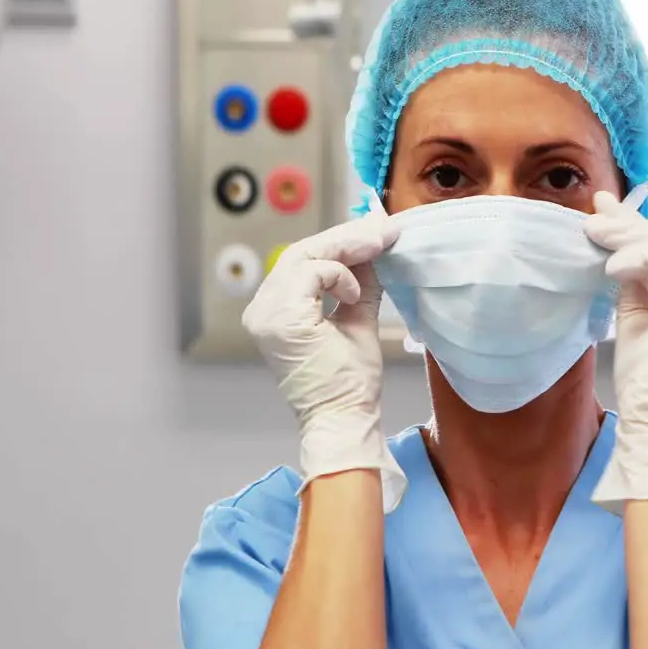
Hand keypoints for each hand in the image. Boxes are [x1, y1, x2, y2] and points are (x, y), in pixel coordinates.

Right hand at [242, 214, 406, 511]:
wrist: (345, 419)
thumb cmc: (350, 382)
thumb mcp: (357, 318)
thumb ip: (360, 282)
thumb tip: (372, 246)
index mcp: (275, 311)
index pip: (304, 260)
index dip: (341, 241)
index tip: (378, 231)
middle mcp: (262, 309)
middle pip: (302, 252)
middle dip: (348, 237)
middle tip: (385, 229)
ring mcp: (266, 314)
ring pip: (306, 255)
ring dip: (348, 248)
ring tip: (381, 246)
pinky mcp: (281, 318)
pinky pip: (311, 272)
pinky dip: (340, 275)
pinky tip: (356, 296)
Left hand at [583, 191, 647, 512]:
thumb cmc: (644, 380)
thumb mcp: (633, 315)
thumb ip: (632, 279)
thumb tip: (614, 241)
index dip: (635, 227)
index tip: (601, 211)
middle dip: (630, 226)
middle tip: (592, 219)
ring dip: (634, 239)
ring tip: (597, 240)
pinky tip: (616, 269)